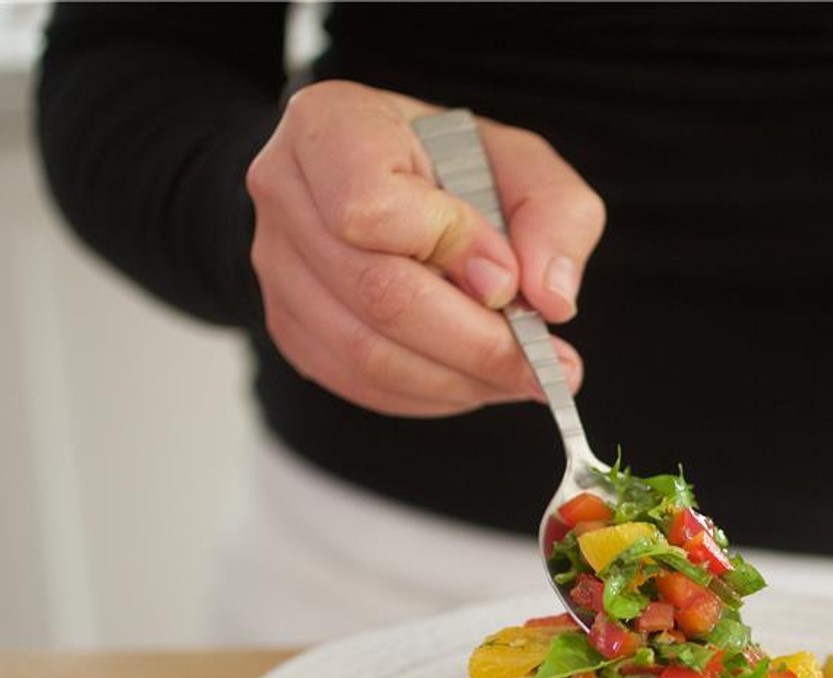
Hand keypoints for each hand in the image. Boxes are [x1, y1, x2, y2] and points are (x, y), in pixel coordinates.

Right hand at [245, 80, 605, 415]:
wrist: (399, 182)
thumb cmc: (459, 165)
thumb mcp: (525, 164)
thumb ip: (554, 216)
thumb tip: (550, 298)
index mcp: (332, 126)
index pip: (371, 208)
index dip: (450, 251)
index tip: (509, 278)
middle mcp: (286, 193)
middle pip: (378, 295)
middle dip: (477, 343)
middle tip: (546, 366)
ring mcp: (277, 267)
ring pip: (369, 355)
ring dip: (461, 380)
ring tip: (521, 376)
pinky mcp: (290, 327)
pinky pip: (361, 385)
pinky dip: (432, 395)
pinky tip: (475, 380)